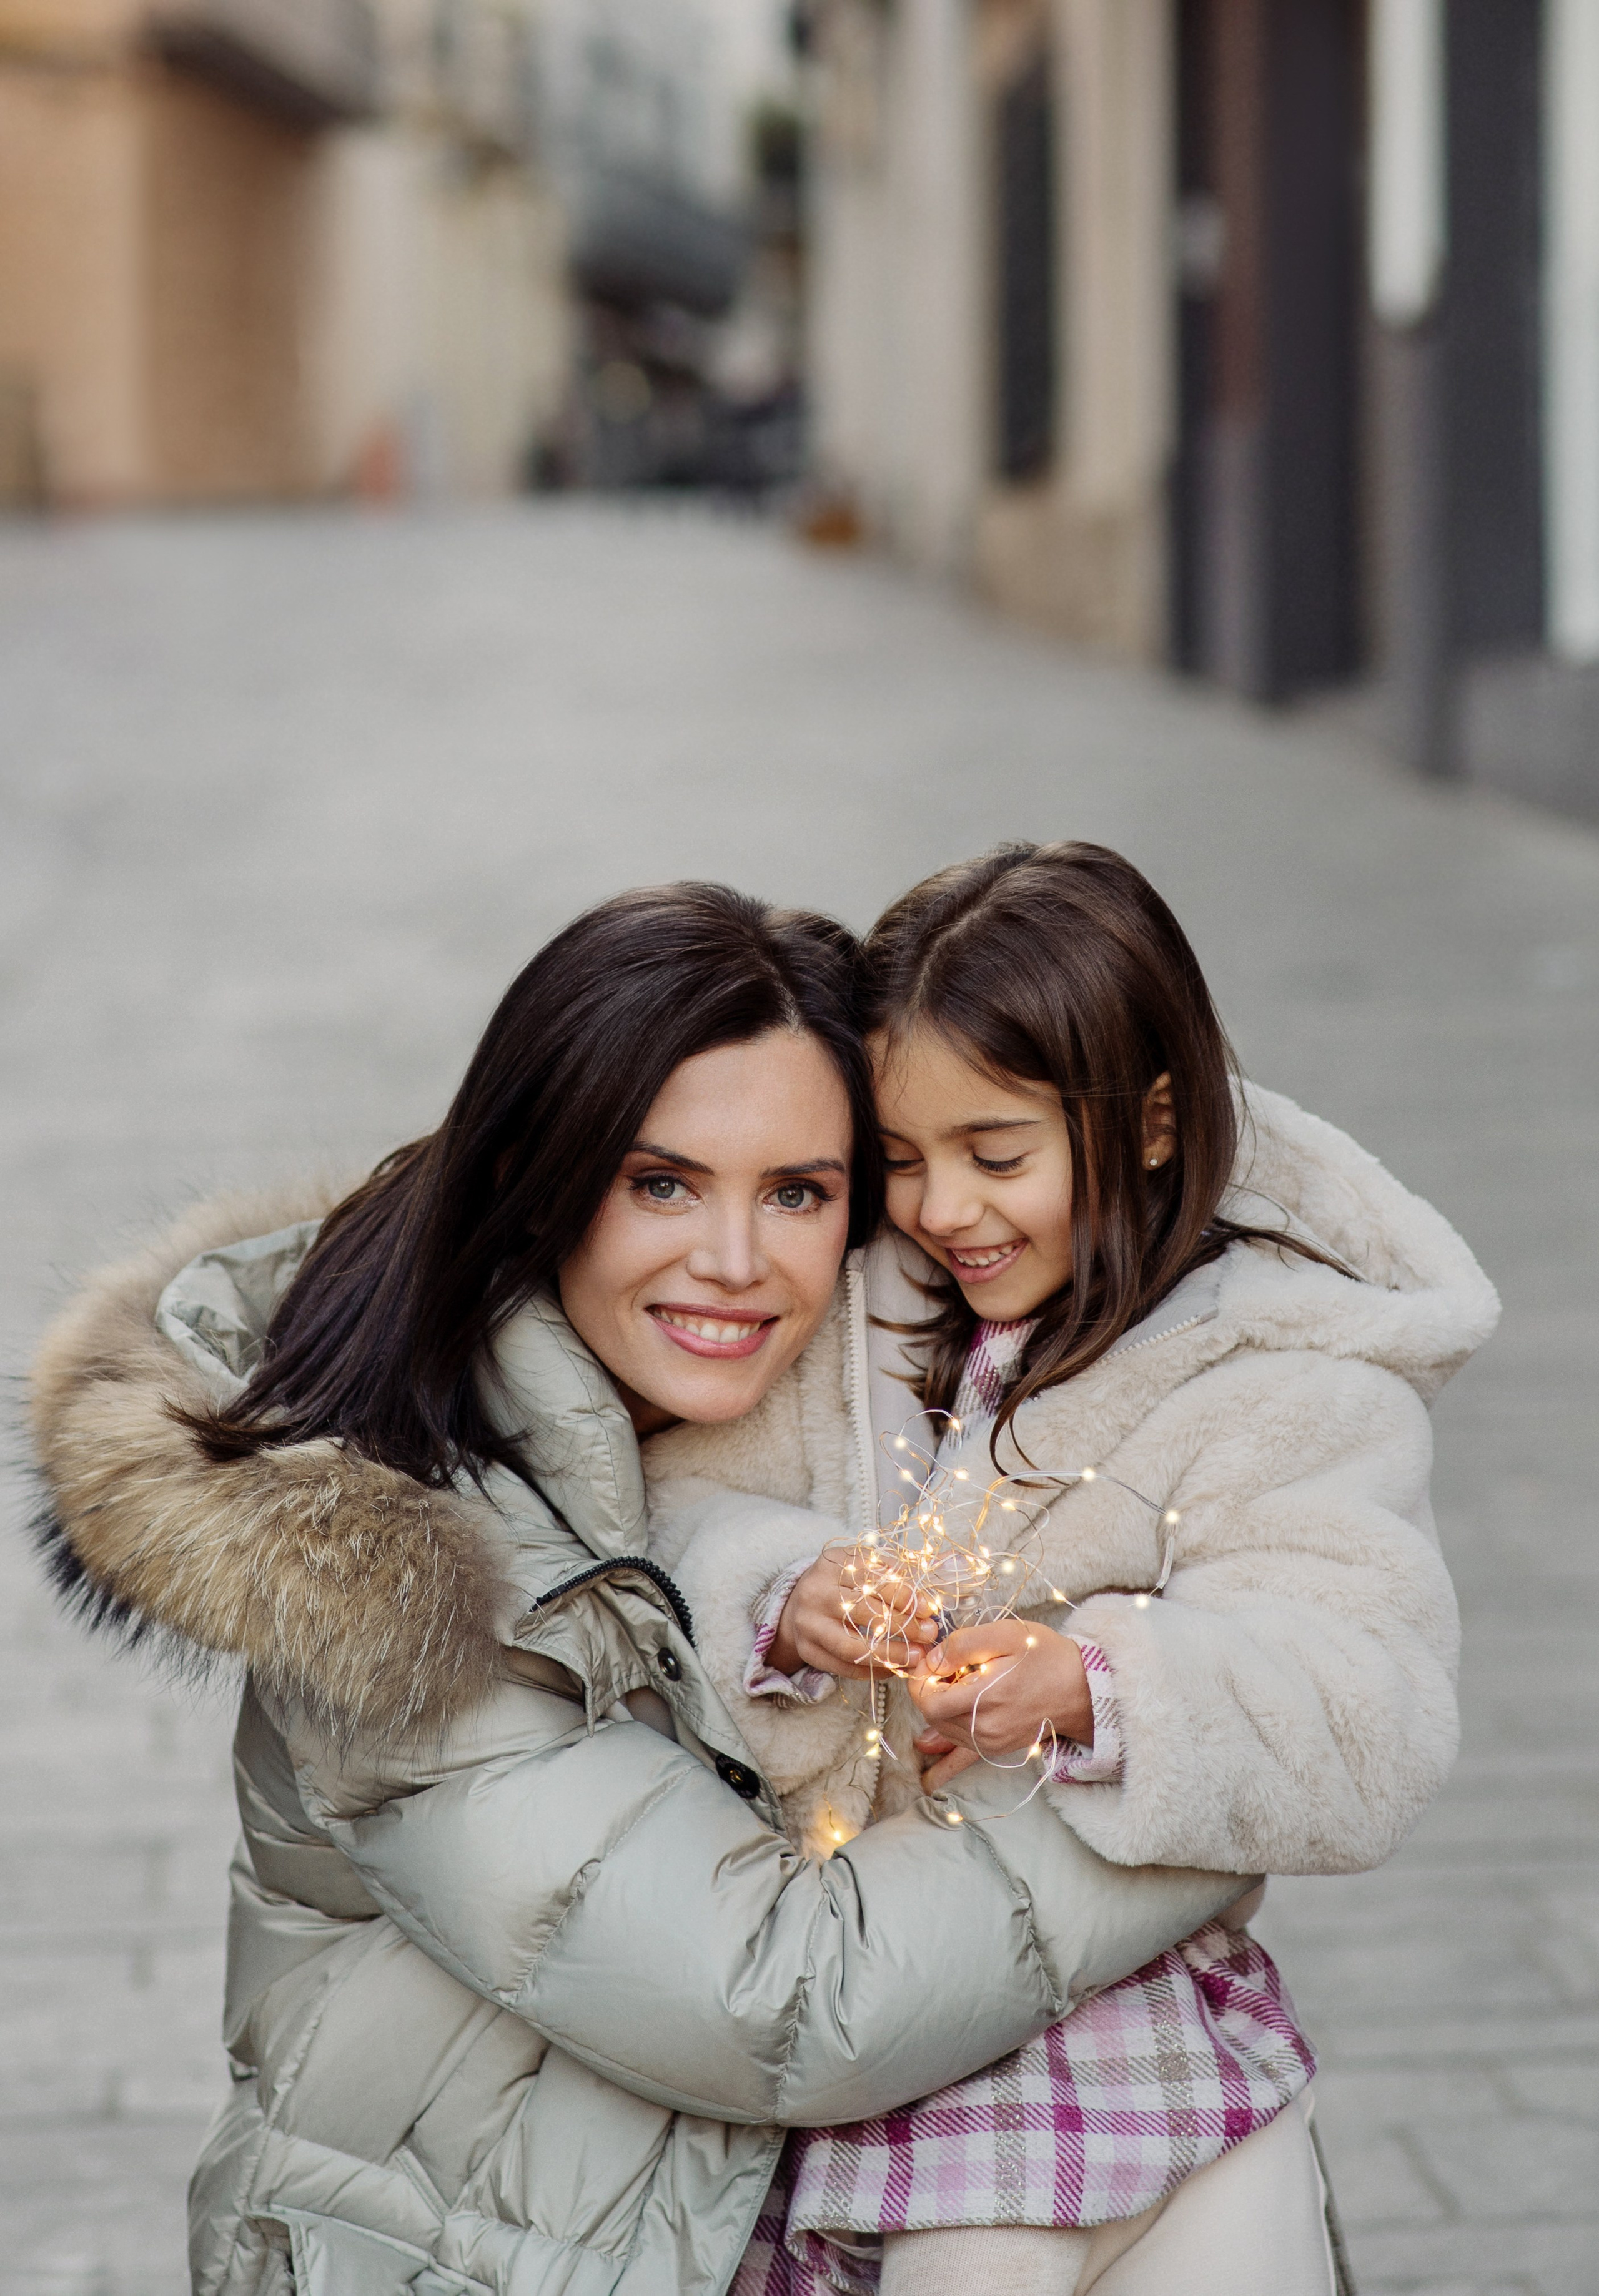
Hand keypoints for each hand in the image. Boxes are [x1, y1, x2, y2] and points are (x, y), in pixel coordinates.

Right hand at [767, 1546, 941, 1681]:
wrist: (797, 1606)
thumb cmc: (842, 1585)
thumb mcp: (864, 1567)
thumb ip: (898, 1569)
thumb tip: (945, 1566)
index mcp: (833, 1562)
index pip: (874, 1577)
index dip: (906, 1594)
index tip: (931, 1608)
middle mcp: (816, 1590)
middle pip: (865, 1610)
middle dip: (903, 1624)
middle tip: (930, 1633)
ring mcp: (808, 1623)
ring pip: (853, 1645)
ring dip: (891, 1654)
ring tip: (917, 1657)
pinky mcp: (808, 1650)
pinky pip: (844, 1667)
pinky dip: (874, 1671)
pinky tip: (896, 1669)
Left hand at [910, 1620, 1091, 1791]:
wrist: (1082, 1689)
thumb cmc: (1045, 1657)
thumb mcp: (1004, 1634)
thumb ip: (961, 1645)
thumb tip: (931, 1661)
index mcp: (984, 1700)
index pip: (927, 1701)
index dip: (920, 1678)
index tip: (932, 1660)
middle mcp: (985, 1730)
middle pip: (932, 1716)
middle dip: (930, 1690)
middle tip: (949, 1667)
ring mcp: (991, 1744)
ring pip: (943, 1730)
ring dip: (941, 1707)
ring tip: (963, 1682)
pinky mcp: (996, 1750)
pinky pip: (960, 1749)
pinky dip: (948, 1740)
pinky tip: (938, 1753)